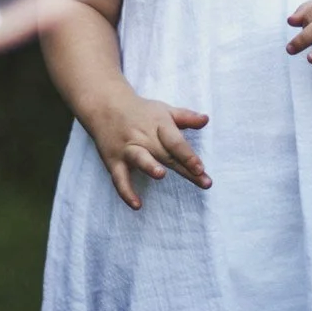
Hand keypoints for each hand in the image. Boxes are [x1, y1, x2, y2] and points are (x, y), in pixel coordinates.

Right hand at [83, 93, 209, 209]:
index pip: (176, 141)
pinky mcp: (114, 161)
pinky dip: (126, 192)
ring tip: (160, 174)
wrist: (105, 105)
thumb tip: (206, 119)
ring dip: (149, 166)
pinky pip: (119, 178)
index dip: (188, 155)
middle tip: (203, 182)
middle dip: (184, 167)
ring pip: (139, 158)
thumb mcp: (164, 110)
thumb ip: (186, 118)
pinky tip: (137, 205)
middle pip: (166, 154)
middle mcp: (144, 137)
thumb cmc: (141, 112)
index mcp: (159, 124)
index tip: (201, 168)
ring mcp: (128, 149)